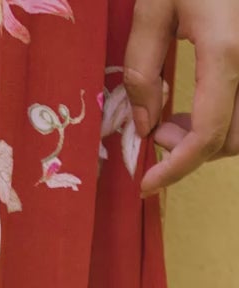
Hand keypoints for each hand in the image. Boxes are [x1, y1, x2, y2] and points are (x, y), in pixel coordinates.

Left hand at [123, 0, 238, 192]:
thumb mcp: (153, 6)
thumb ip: (142, 70)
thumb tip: (143, 126)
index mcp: (227, 50)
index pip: (207, 135)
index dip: (176, 169)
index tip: (146, 185)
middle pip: (233, 138)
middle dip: (192, 151)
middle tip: (155, 133)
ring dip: (210, 137)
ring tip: (172, 120)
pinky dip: (224, 116)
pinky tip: (197, 105)